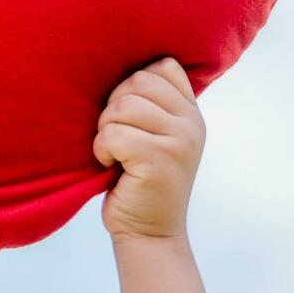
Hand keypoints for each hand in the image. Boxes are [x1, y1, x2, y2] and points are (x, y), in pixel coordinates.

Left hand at [94, 56, 205, 240]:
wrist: (150, 233)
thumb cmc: (139, 179)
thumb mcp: (156, 135)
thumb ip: (151, 103)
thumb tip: (115, 58)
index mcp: (191, 112)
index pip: (163, 66)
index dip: (134, 84)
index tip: (129, 116)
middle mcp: (192, 123)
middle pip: (137, 82)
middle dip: (113, 106)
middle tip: (115, 135)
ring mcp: (180, 140)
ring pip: (123, 106)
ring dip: (105, 128)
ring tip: (114, 151)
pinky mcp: (160, 159)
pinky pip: (113, 133)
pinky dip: (101, 149)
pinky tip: (110, 164)